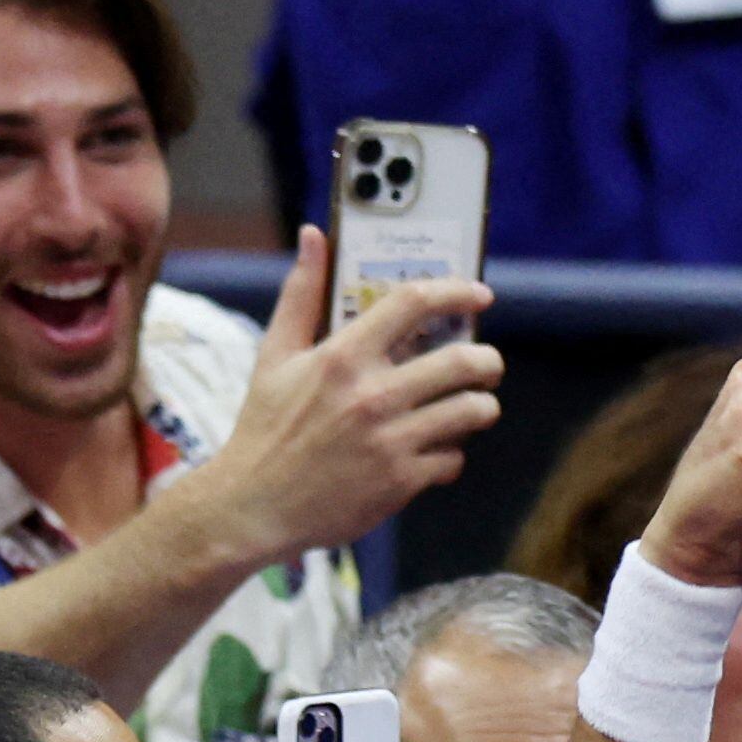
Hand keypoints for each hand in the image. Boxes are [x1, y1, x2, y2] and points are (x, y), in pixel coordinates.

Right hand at [186, 228, 501, 570]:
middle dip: (488, 360)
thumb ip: (301, 293)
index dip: (456, 291)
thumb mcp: (275, 355)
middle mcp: (371, 395)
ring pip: (472, 412)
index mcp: (342, 357)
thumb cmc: (266, 427)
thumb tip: (314, 236)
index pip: (413, 304)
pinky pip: (453, 458)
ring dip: (480, 406)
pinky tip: (434, 450)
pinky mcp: (401, 482)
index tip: (479, 293)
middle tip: (487, 363)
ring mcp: (391, 440)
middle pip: (463, 361)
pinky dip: (451, 453)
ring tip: (471, 406)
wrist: (254, 506)